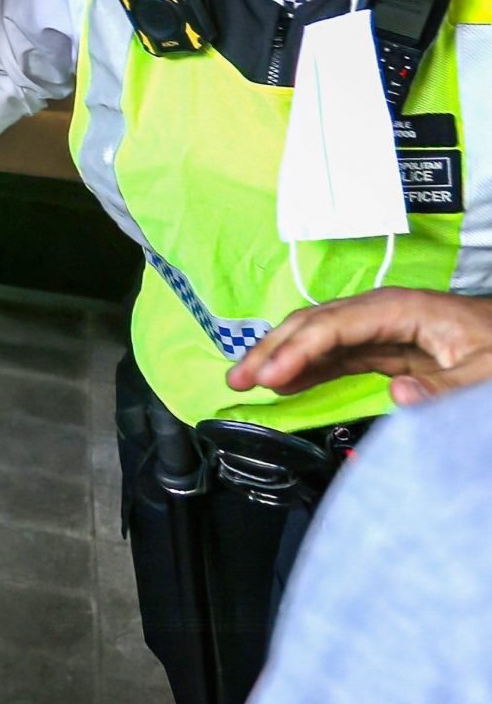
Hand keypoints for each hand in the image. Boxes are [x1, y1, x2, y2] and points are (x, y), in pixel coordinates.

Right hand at [226, 289, 491, 406]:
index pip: (333, 326)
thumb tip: (395, 393)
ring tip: (246, 381)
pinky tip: (284, 382)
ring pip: (317, 337)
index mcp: (400, 309)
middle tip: (237, 379)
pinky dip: (305, 367)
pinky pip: (335, 354)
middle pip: (313, 324)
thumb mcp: (488, 373)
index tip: (269, 377)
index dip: (297, 350)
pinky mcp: (385, 347)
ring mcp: (380, 329)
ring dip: (280, 357)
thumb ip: (445, 387)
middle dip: (272, 349)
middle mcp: (381, 312)